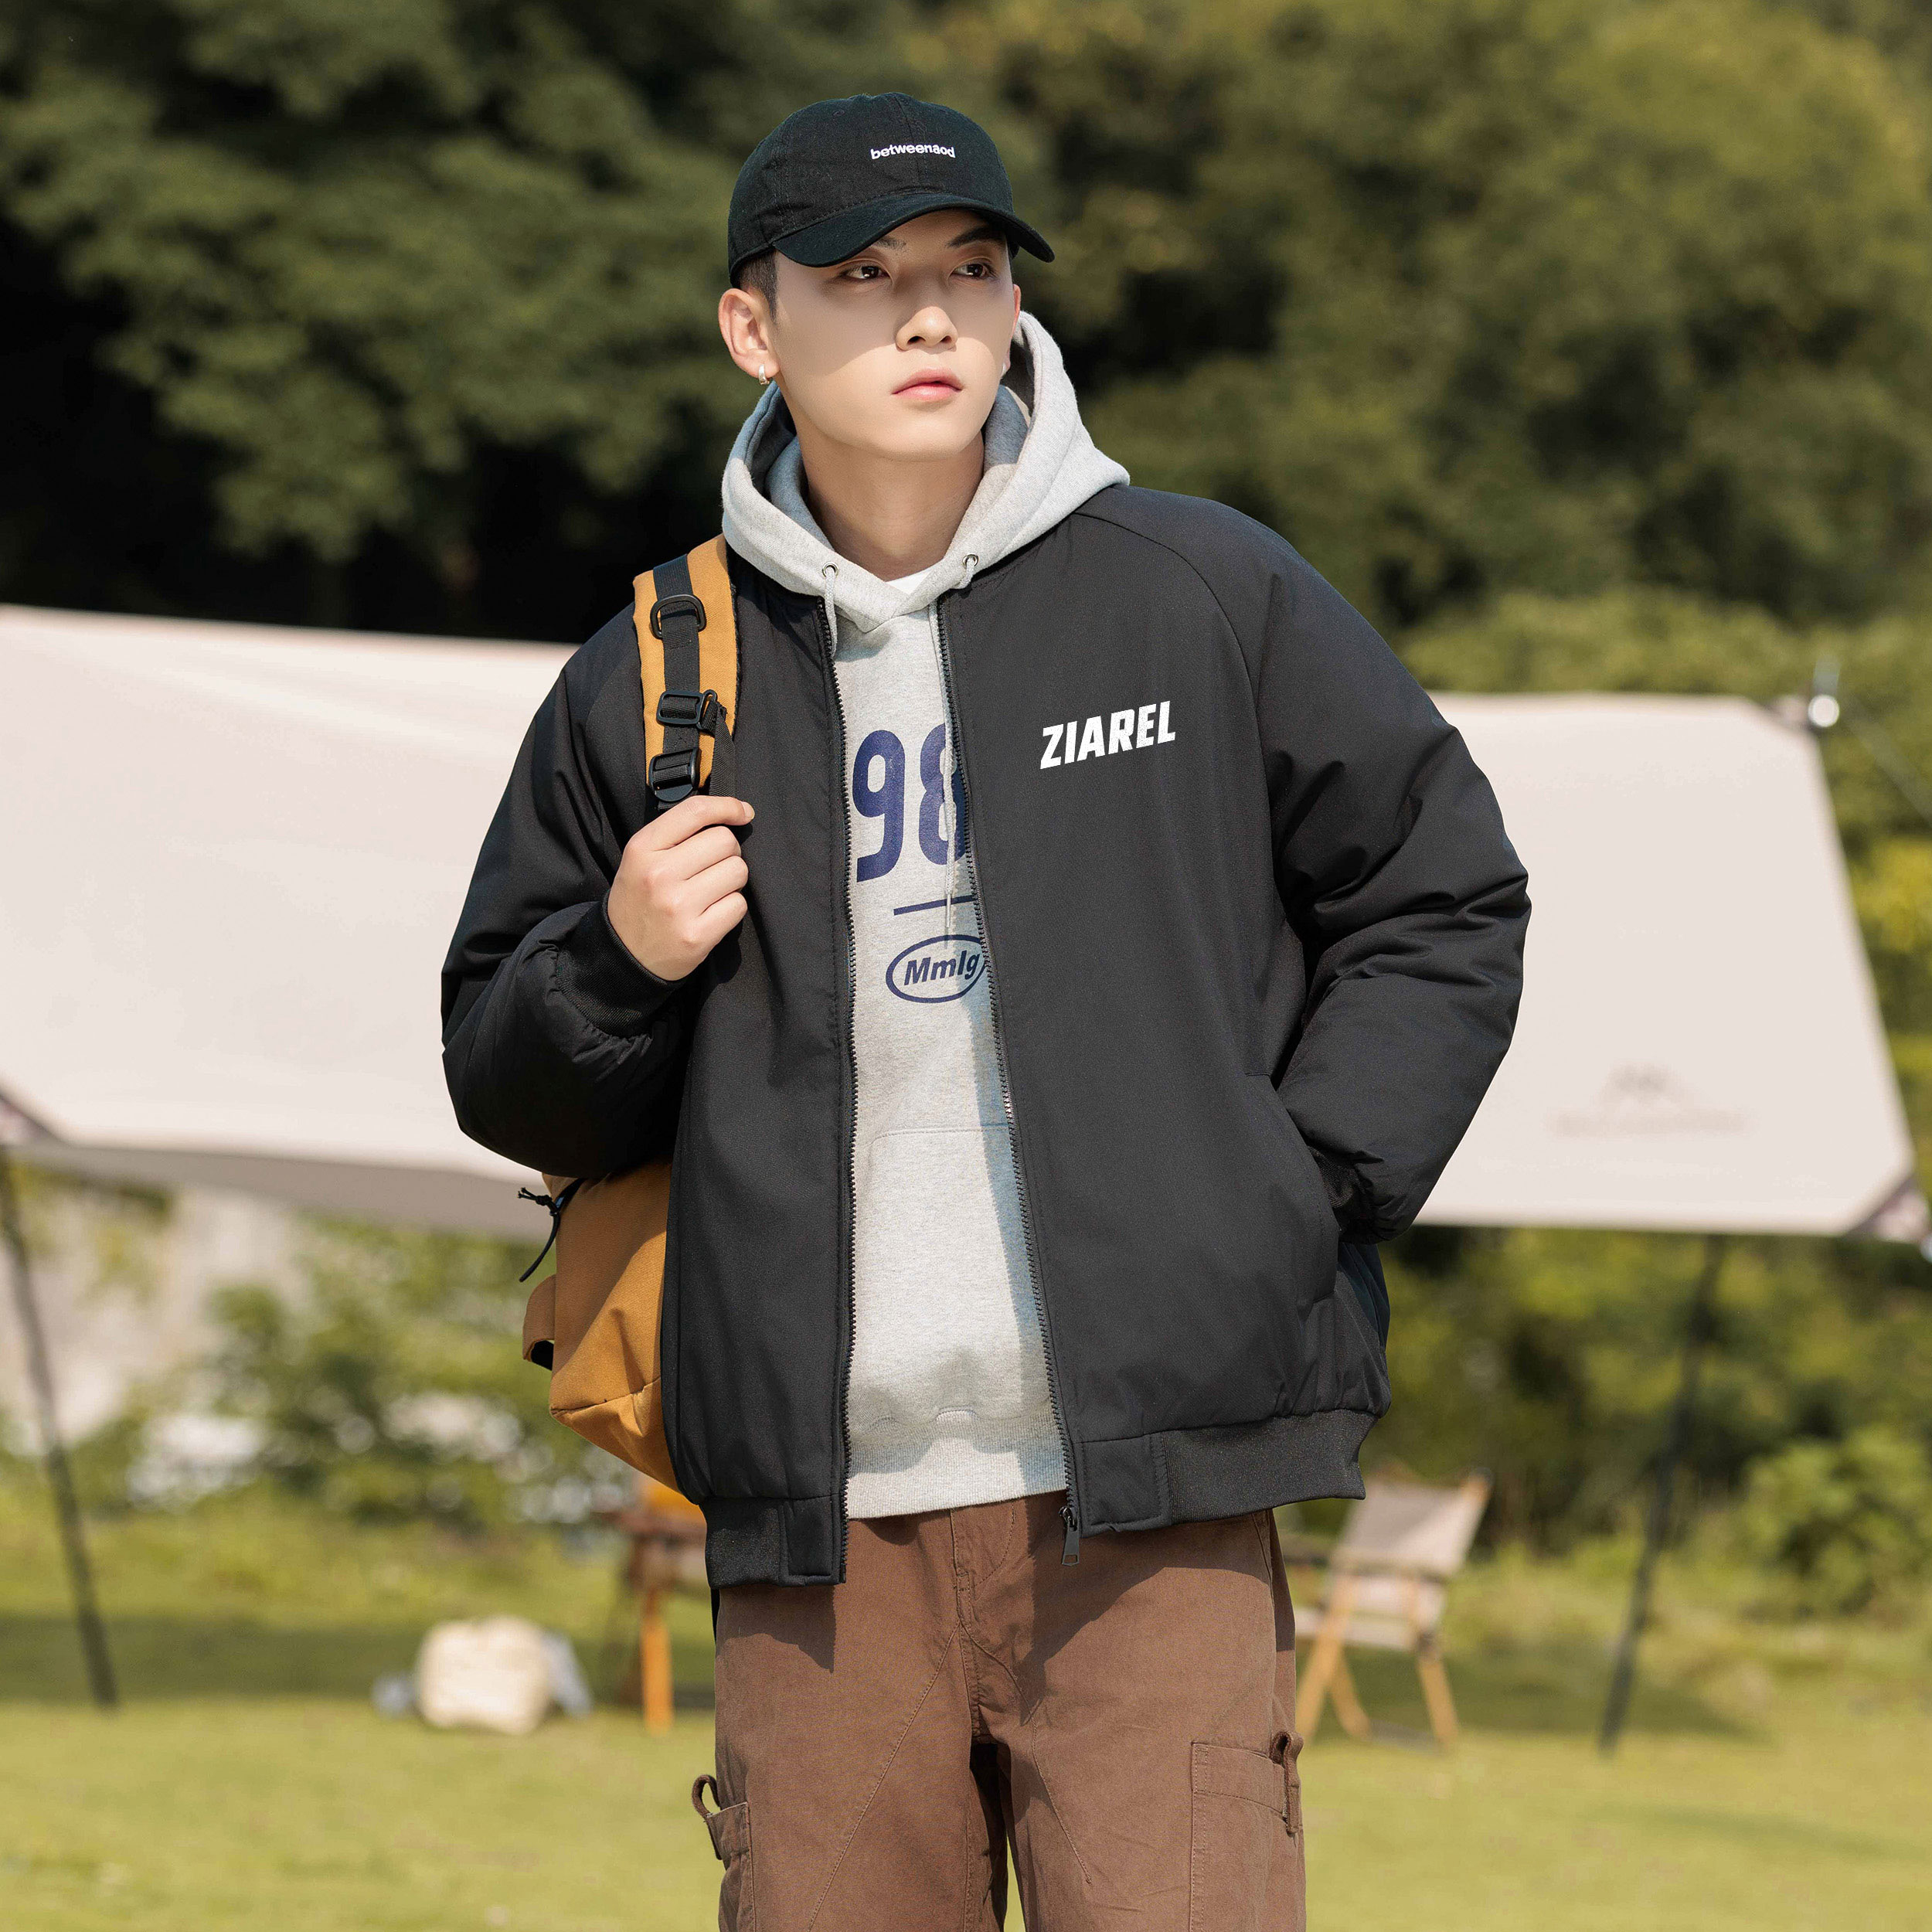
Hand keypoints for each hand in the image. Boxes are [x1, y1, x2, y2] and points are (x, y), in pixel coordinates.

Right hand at [607, 793, 754, 981]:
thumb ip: (677, 833)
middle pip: (725, 841)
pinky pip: (738, 904)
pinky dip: (731, 907)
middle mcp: (659, 875)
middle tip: (712, 868)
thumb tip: (735, 812)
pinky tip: (711, 913)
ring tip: (710, 891)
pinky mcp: (697, 935)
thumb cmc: (640, 900)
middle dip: (728, 852)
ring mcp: (678, 906)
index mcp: (642, 849)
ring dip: (731, 880)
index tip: (743, 812)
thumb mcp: (641, 858)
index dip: (727, 806)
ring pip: (737, 871)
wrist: (623, 956)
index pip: (695, 812)